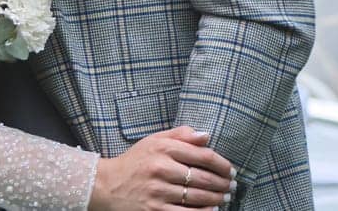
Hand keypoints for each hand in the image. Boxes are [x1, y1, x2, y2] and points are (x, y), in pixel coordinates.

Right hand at [89, 127, 236, 210]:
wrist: (106, 185)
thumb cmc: (135, 162)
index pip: (203, 155)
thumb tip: (206, 136)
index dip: (222, 164)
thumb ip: (179, 135)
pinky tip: (213, 210)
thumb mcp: (153, 141)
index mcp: (162, 148)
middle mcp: (160, 168)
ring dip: (217, 198)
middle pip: (203, 178)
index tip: (231, 170)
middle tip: (231, 187)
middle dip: (223, 184)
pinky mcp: (155, 209)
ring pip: (197, 196)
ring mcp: (157, 191)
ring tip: (224, 197)